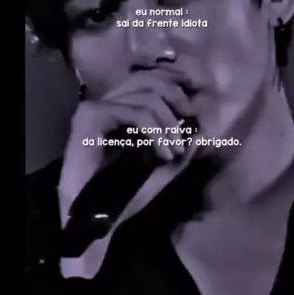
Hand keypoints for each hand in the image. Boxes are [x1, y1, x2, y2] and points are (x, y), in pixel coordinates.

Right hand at [59, 70, 194, 205]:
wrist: (92, 214)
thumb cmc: (124, 192)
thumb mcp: (160, 168)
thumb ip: (179, 149)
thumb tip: (202, 132)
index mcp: (120, 108)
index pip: (149, 80)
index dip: (175, 85)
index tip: (193, 107)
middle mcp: (106, 102)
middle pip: (148, 79)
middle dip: (176, 98)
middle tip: (190, 121)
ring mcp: (97, 106)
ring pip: (146, 96)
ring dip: (168, 124)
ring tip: (175, 150)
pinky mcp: (92, 116)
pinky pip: (135, 113)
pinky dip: (156, 132)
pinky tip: (165, 154)